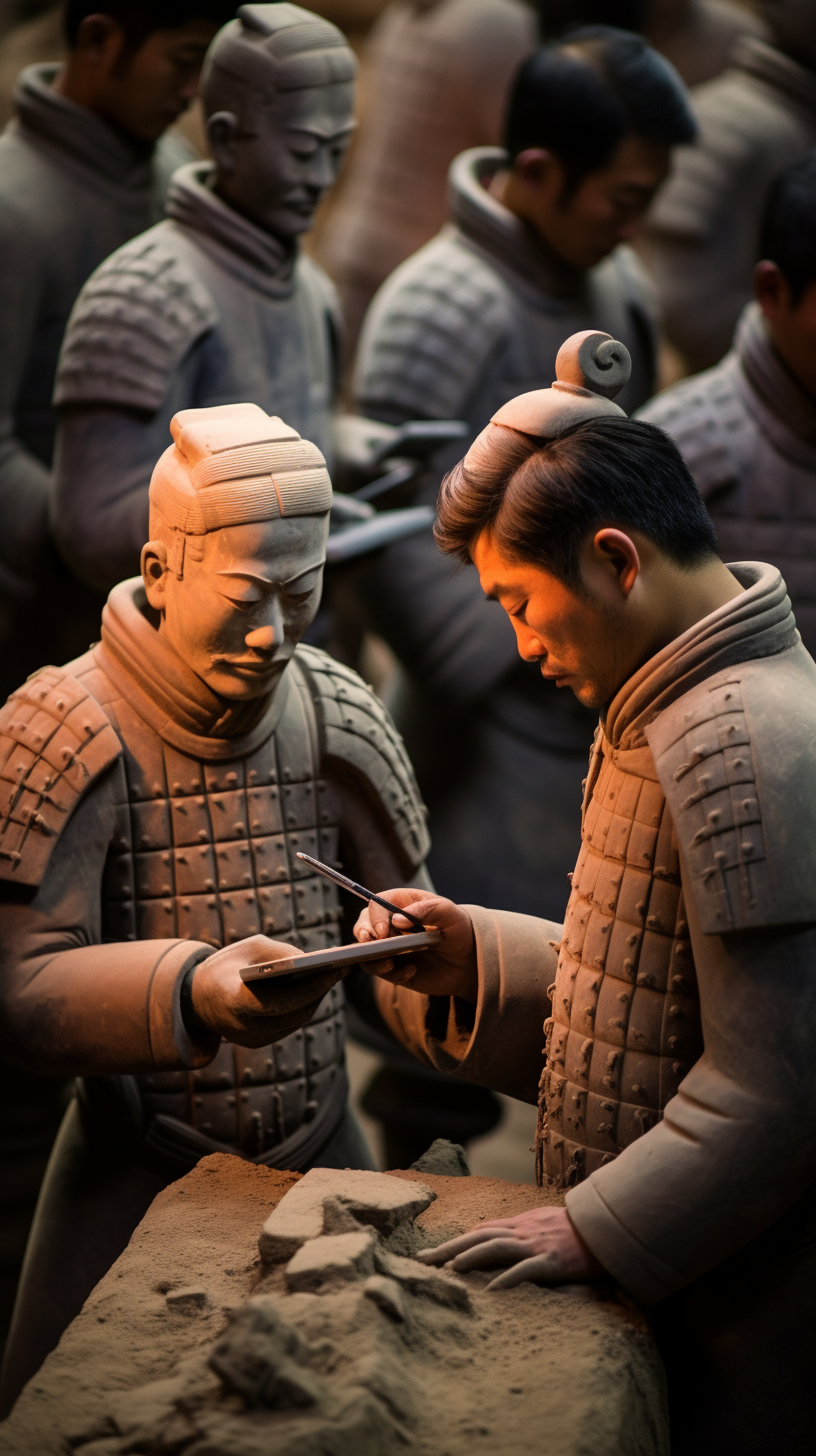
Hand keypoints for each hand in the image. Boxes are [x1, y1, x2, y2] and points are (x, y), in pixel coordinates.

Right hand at [189, 935, 342, 1048]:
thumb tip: (312, 961)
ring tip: (336, 975)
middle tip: (343, 968)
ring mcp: (252, 1039)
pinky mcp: (258, 1042)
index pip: (280, 1000)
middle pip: (294, 1011)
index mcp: (235, 1002)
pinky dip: (305, 1004)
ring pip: (296, 1019)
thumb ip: (278, 952)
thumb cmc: (225, 966)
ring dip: (317, 997)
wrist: (196, 998)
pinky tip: (319, 987)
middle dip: (321, 989)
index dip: (311, 986)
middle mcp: (244, 1027)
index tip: (335, 967)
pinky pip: (290, 1023)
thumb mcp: (248, 948)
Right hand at [354, 888, 476, 1000]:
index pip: (376, 904)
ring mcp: (390, 947)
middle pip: (363, 924)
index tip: (384, 931)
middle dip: (362, 933)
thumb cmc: (459, 930)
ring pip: (364, 950)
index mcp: (402, 904)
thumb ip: (426, 910)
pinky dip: (392, 973)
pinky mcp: (393, 968)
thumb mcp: (449, 913)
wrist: (469, 961)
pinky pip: (380, 971)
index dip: (375, 917)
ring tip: (389, 964)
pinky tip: (412, 971)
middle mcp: (390, 924)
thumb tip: (397, 919)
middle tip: (372, 943)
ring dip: (371, 957)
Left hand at [417, 1207, 603, 1289]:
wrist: (606, 1227)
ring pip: (497, 1247)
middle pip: (478, 1237)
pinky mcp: (552, 1261)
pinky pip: (527, 1269)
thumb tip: (489, 1235)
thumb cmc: (574, 1229)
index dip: (453, 1242)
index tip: (429, 1255)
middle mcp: (522, 1232)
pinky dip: (508, 1279)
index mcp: (519, 1225)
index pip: (478, 1232)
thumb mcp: (540, 1224)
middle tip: (422, 1261)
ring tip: (449, 1270)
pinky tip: (492, 1290)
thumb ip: (517, 1230)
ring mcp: (536, 1245)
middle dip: (449, 1249)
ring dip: (471, 1257)